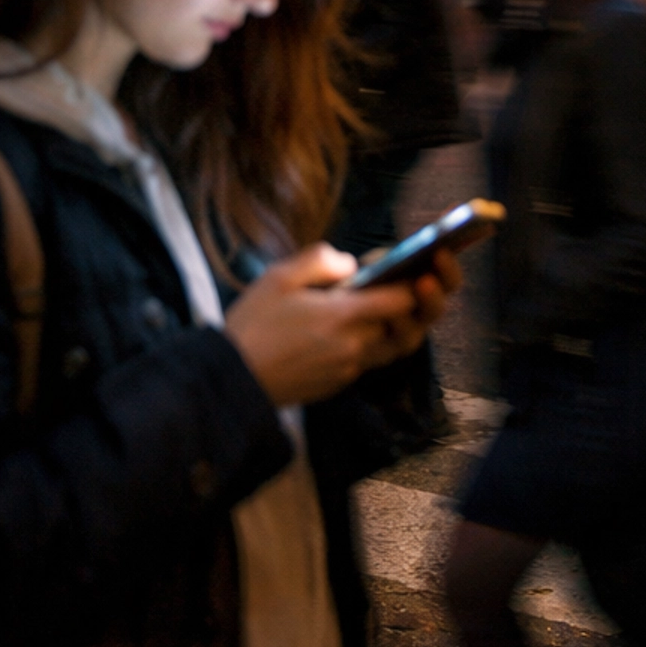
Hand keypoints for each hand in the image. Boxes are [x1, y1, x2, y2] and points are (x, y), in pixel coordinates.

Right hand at [224, 241, 457, 405]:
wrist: (230, 381)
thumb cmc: (252, 325)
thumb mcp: (279, 277)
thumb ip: (320, 261)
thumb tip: (350, 266)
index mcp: (343, 316)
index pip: (402, 300)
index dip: (413, 282)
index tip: (415, 268)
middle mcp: (353, 346)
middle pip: (404, 327)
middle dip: (410, 306)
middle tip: (410, 286)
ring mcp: (346, 369)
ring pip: (389, 348)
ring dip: (394, 328)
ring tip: (385, 306)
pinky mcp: (335, 385)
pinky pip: (366, 362)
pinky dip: (370, 344)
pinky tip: (353, 328)